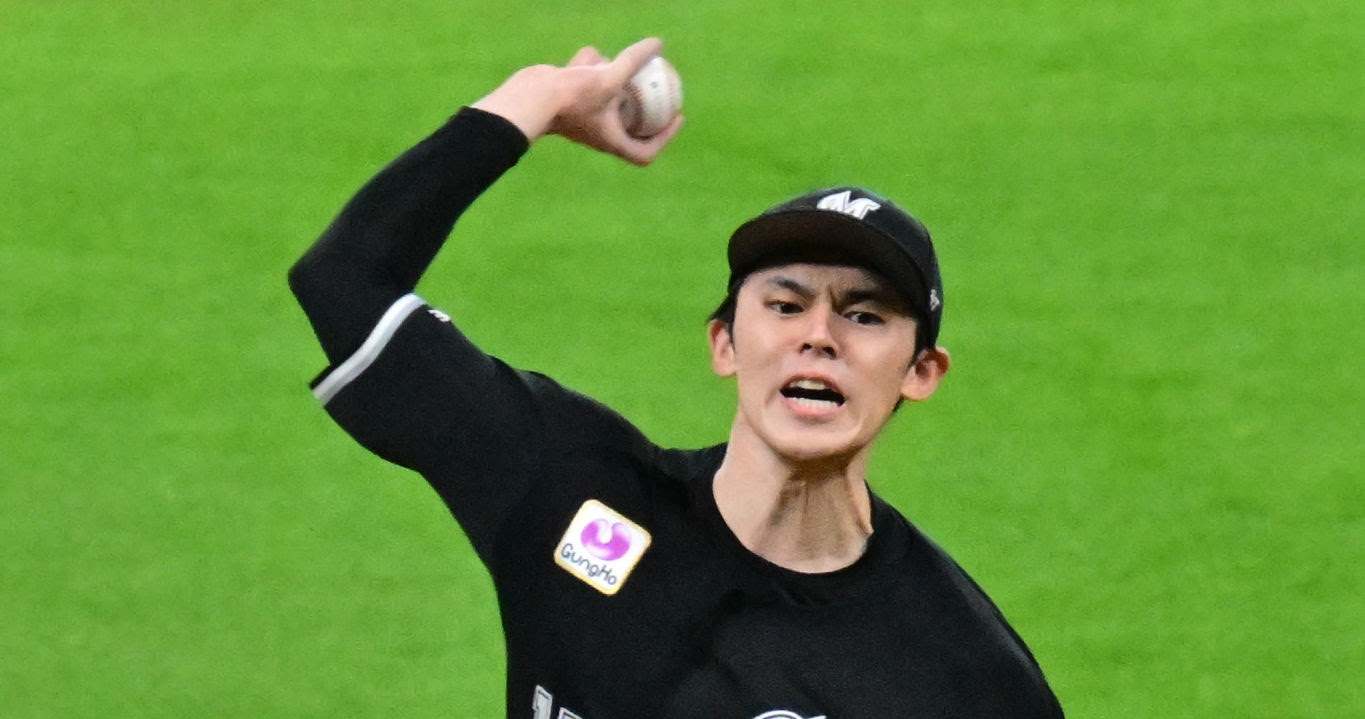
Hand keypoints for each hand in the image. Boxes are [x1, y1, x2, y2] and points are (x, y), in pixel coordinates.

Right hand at [471, 38, 683, 165]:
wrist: (529, 97)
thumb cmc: (570, 98)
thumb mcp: (609, 78)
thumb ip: (633, 61)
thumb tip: (658, 44)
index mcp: (610, 140)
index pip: (644, 152)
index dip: (664, 139)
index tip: (676, 118)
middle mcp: (597, 131)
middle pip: (627, 126)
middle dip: (642, 108)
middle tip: (657, 89)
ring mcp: (581, 115)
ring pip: (603, 100)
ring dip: (613, 83)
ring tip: (620, 65)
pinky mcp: (566, 100)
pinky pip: (583, 85)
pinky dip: (588, 70)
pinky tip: (591, 55)